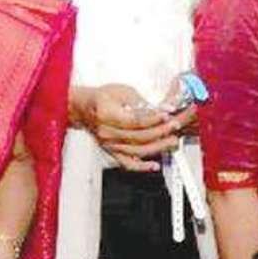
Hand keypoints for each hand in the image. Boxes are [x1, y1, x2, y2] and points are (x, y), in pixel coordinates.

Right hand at [71, 83, 194, 170]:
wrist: (83, 109)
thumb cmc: (101, 99)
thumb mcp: (122, 91)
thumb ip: (142, 101)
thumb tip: (162, 108)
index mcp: (106, 114)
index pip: (135, 120)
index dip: (154, 118)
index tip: (167, 114)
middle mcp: (106, 132)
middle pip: (139, 136)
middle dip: (161, 131)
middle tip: (175, 126)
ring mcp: (109, 144)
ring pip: (137, 151)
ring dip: (157, 148)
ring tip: (171, 142)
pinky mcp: (112, 152)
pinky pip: (127, 164)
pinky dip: (142, 167)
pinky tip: (155, 165)